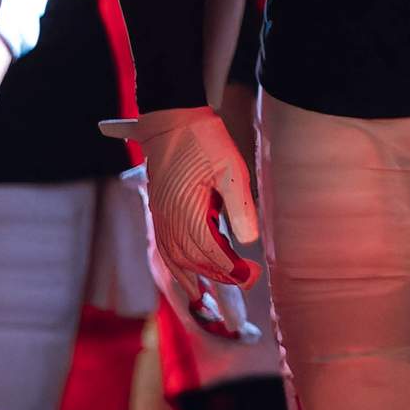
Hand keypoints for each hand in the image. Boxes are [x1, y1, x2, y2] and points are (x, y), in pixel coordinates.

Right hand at [101, 104, 259, 312]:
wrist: (172, 118)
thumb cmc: (205, 140)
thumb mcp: (231, 169)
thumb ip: (240, 207)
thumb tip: (249, 242)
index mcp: (187, 210)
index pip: (209, 254)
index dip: (231, 270)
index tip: (252, 275)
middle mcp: (168, 219)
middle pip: (191, 261)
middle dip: (218, 276)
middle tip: (245, 280)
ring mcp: (160, 217)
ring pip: (174, 260)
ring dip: (195, 276)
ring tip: (216, 290)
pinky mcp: (158, 212)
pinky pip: (164, 249)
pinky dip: (175, 267)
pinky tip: (187, 274)